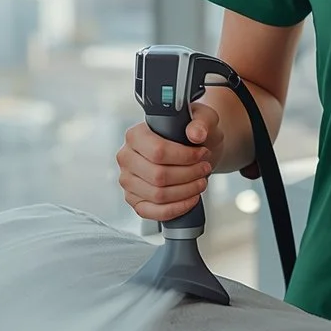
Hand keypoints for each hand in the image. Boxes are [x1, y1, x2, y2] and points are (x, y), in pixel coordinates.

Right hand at [116, 102, 221, 221]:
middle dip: (189, 175)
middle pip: (158, 176)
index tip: (202, 154)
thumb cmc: (190, 133)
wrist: (190, 148)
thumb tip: (196, 134)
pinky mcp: (134, 200)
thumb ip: (201, 121)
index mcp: (135, 135)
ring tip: (200, 182)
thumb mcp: (201, 118)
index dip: (185, 157)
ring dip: (186, 191)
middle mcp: (127, 158)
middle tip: (204, 169)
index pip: (158, 151)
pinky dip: (177, 208)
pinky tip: (191, 199)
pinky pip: (153, 212)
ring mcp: (128, 181)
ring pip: (158, 195)